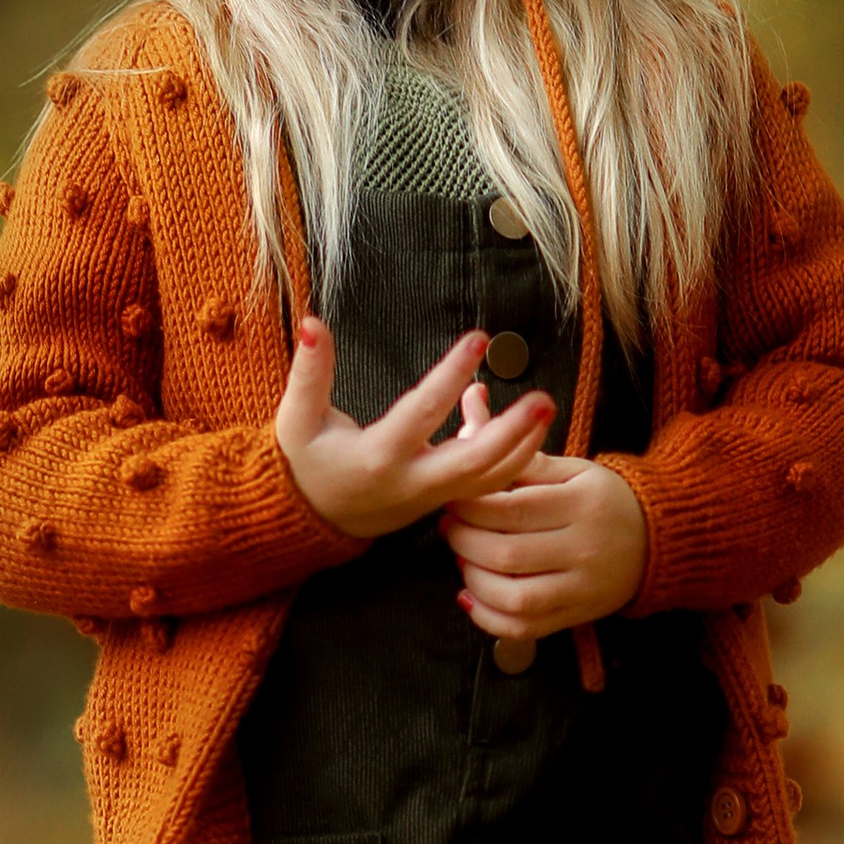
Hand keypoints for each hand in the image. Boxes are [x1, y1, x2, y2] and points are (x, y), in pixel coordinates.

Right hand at [275, 319, 553, 540]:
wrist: (314, 521)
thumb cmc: (306, 464)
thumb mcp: (296, 419)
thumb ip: (308, 372)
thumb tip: (313, 322)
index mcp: (377, 458)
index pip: (422, 412)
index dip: (450, 375)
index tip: (479, 339)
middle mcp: (411, 482)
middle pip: (472, 462)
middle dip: (511, 432)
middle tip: (542, 398)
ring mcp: (432, 497)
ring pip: (489, 479)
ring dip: (524, 447)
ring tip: (546, 410)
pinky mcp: (443, 501)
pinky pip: (486, 484)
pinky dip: (512, 460)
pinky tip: (528, 427)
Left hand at [440, 450, 648, 640]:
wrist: (660, 541)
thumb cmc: (607, 500)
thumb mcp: (576, 471)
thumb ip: (525, 462)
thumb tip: (473, 430)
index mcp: (582, 504)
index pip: (512, 509)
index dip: (470, 506)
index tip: (452, 498)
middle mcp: (583, 549)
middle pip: (506, 554)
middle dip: (464, 541)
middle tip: (449, 526)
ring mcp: (581, 589)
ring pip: (514, 597)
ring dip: (474, 580)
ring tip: (462, 558)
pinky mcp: (576, 616)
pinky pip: (525, 628)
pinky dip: (489, 618)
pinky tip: (471, 597)